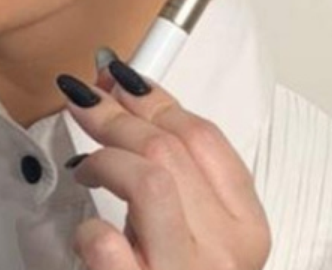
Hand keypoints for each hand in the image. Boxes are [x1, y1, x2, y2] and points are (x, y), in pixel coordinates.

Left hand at [54, 57, 270, 269]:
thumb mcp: (199, 238)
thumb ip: (178, 177)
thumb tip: (126, 95)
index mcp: (248, 230)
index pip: (204, 137)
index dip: (156, 97)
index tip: (121, 80)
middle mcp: (226, 254)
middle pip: (169, 149)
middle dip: (117, 113)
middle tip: (83, 101)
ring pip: (148, 178)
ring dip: (105, 157)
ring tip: (84, 165)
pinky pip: (106, 245)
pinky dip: (86, 231)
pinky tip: (83, 233)